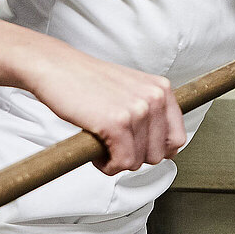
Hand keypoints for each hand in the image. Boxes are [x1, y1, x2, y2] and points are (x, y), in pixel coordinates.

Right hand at [22, 43, 186, 175]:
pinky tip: (96, 150)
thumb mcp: (132, 89)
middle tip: (113, 145)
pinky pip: (121, 163)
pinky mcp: (116, 123)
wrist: (57, 67)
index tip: (138, 149)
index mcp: (162, 89)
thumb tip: (164, 148)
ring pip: (138, 161)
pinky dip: (107, 165)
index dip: (156, 150)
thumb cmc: (89, 81)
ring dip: (117, 161)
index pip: (177, 138)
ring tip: (102, 144)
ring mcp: (137, 110)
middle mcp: (154, 98)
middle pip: (159, 154)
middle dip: (134, 156)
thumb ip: (151, 112)